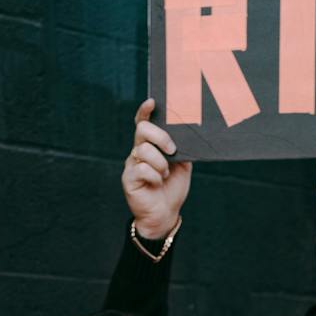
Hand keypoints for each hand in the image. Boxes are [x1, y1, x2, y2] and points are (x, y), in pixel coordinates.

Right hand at [122, 98, 191, 240]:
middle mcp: (138, 152)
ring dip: (161, 163)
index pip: (143, 123)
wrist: (165, 214)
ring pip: (144, 151)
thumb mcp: (183, 165)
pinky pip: (143, 169)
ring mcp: (132, 164)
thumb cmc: (172, 189)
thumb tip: (186, 135)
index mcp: (150, 146)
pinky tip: (158, 183)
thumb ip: (182, 149)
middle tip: (172, 150)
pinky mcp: (129, 178)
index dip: (145, 111)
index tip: (152, 102)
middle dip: (160, 137)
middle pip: (142, 130)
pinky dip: (156, 177)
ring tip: (165, 175)